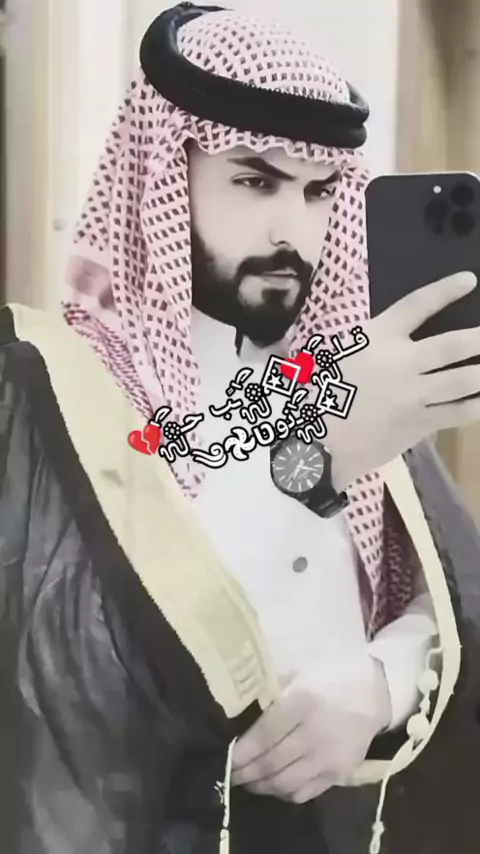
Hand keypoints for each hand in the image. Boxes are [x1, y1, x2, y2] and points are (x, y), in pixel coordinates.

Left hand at [231, 655, 391, 802]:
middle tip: (228, 773)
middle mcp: (315, 733)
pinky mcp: (339, 775)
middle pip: (271, 762)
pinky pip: (304, 793)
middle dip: (244, 772)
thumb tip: (236, 710)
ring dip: (260, 785)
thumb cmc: (328, 678)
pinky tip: (272, 784)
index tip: (224, 757)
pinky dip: (283, 793)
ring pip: (285, 783)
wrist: (373, 693)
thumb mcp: (297, 675)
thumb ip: (270, 694)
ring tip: (245, 780)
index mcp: (302, 702)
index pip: (265, 735)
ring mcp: (328, 758)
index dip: (242, 751)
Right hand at [324, 271, 479, 488]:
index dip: (445, 291)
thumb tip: (380, 339)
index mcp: (377, 338)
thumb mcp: (333, 354)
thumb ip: (362, 345)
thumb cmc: (313, 391)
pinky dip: (475, 407)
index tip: (469, 280)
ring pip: (462, 381)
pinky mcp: (418, 424)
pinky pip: (456, 414)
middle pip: (452, 345)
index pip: (417, 306)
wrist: (311, 438)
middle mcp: (402, 362)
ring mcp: (414, 395)